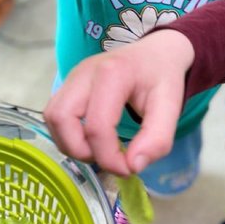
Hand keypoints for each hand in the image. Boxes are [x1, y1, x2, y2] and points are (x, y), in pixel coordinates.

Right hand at [45, 28, 195, 175]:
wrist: (156, 53)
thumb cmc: (163, 78)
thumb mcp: (172, 106)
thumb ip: (157, 139)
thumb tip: (133, 166)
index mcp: (113, 74)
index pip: (97, 126)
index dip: (109, 157)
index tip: (128, 170)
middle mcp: (84, 73)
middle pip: (61, 118)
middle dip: (81, 150)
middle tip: (108, 161)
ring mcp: (72, 77)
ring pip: (52, 118)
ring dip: (71, 144)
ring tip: (101, 152)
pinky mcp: (67, 85)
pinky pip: (55, 116)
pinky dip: (68, 135)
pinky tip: (93, 141)